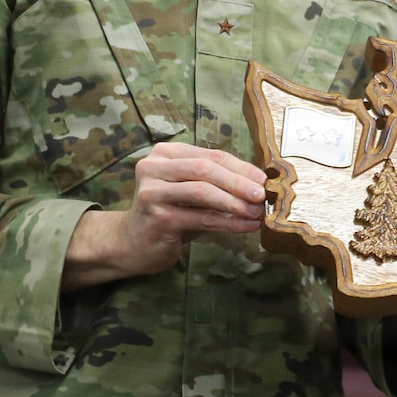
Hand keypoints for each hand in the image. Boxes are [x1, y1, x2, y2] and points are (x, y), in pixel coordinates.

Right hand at [63, 142, 267, 290]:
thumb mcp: (191, 190)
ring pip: (203, 191)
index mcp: (166, 153)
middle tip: (263, 195)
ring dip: (235, 202)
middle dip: (240, 182)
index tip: (264, 180)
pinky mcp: (157, 216)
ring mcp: (152, 191)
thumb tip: (259, 182)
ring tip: (257, 212)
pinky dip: (228, 222)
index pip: (211, 155)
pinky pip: (201, 218)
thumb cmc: (169, 213)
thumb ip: (217, 181)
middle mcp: (154, 166)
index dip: (241, 167)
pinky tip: (245, 226)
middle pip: (206, 169)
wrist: (132, 243)